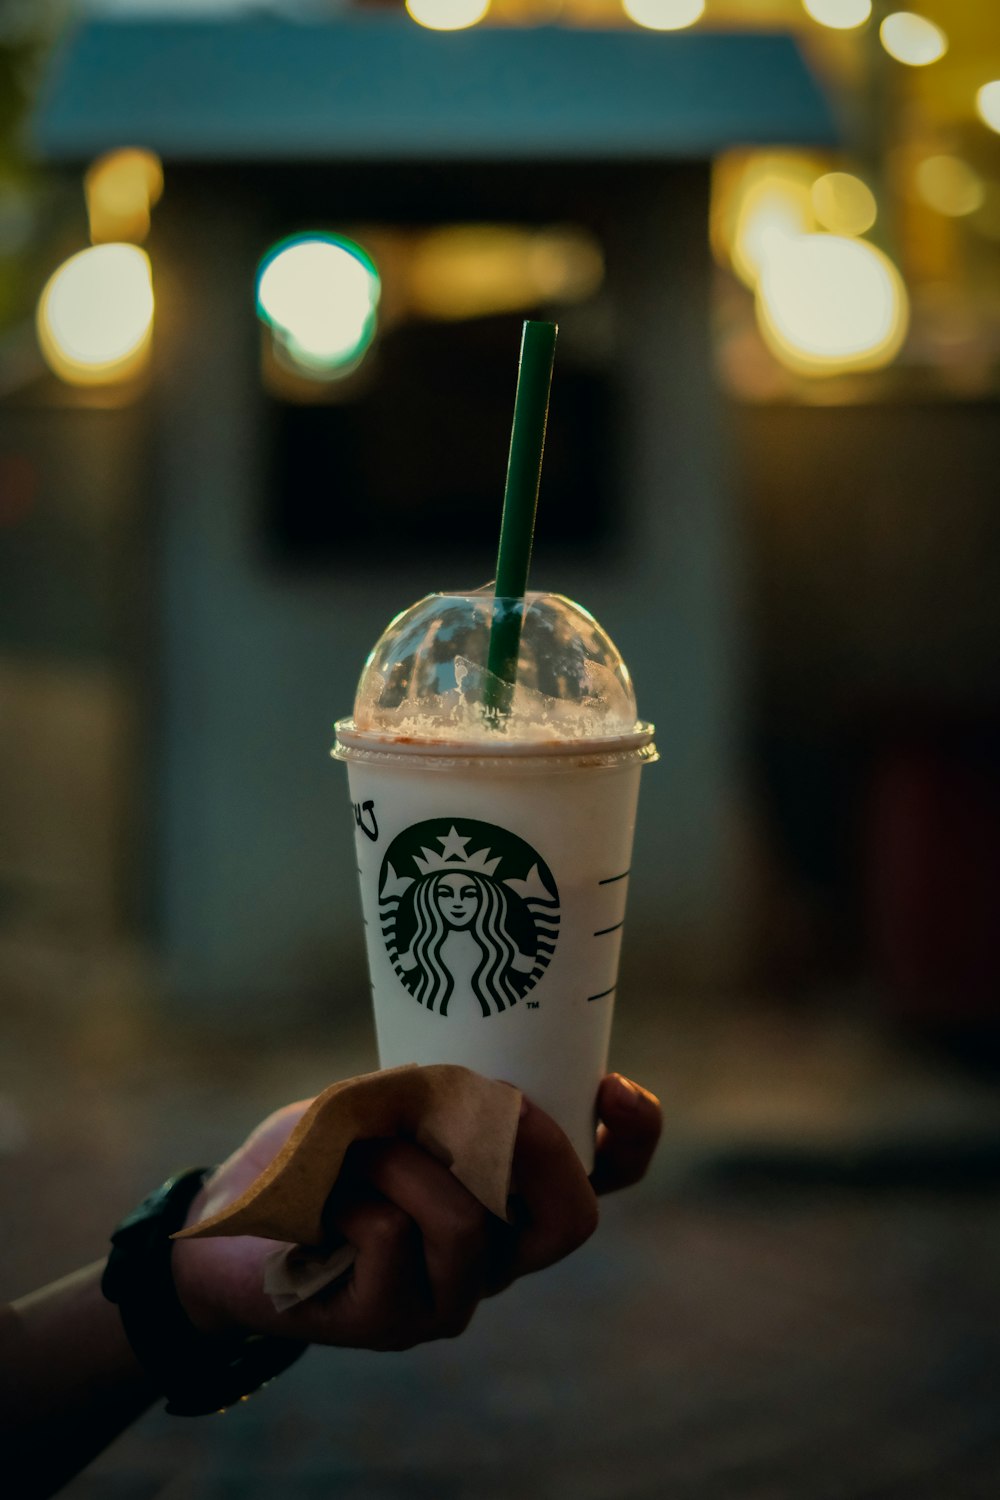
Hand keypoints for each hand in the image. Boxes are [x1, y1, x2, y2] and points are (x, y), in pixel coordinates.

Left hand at [171, 1074, 660, 1352]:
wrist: (228, 1221)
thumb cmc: (319, 1152)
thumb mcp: (385, 1102)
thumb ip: (441, 1100)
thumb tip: (488, 1091)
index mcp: (511, 1195)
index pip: (607, 1176)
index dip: (631, 1136)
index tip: (613, 1084)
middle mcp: (499, 1254)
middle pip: (570, 1217)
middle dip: (530, 1147)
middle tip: (485, 1101)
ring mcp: (452, 1296)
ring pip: (466, 1222)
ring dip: (405, 1163)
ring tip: (359, 1156)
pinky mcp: (395, 1322)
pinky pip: (394, 1238)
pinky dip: (352, 1198)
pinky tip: (325, 1211)